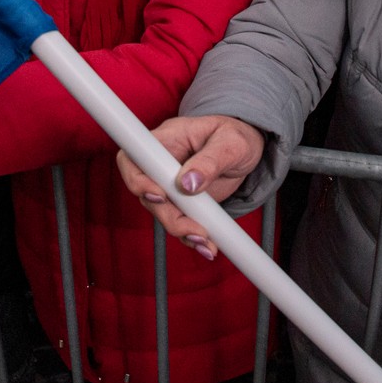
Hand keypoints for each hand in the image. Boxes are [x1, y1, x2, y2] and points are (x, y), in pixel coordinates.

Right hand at [117, 114, 265, 259]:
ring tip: (206, 242)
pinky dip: (192, 237)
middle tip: (195, 230)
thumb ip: (210, 161)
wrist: (247, 152)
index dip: (138, 180)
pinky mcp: (181, 203)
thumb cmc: (235, 137)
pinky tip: (207, 245)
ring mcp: (169, 185)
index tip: (160, 196)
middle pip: (147, 194)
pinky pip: (179, 222)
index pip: (134, 158)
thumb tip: (188, 183)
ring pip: (162, 213)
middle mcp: (161, 164)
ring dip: (182, 231)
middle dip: (168, 216)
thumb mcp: (230, 144)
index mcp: (166, 140)